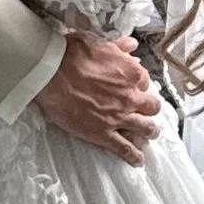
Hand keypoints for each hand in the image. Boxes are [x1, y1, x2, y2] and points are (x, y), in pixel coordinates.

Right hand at [36, 32, 160, 164]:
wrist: (52, 74)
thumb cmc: (73, 55)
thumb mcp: (100, 42)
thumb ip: (119, 46)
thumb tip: (132, 46)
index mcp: (132, 74)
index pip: (146, 82)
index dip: (140, 86)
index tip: (134, 88)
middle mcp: (131, 97)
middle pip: (152, 108)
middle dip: (150, 109)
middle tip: (145, 112)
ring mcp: (119, 117)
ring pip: (146, 129)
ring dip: (150, 132)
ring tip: (149, 135)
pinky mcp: (104, 134)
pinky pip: (125, 148)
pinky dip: (134, 156)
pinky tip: (138, 160)